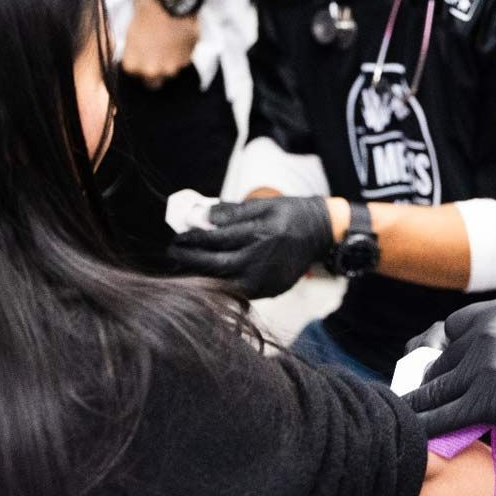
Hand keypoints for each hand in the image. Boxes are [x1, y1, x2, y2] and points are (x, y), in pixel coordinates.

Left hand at [120, 0, 199, 88]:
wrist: (174, 2)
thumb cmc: (147, 10)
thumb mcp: (130, 26)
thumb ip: (132, 46)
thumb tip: (133, 48)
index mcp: (133, 63)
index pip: (132, 72)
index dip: (135, 62)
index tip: (138, 53)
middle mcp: (152, 70)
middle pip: (151, 82)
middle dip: (152, 71)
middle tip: (153, 55)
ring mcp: (171, 67)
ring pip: (168, 72)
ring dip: (167, 63)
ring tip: (167, 44)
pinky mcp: (186, 61)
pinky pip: (181, 63)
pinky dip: (180, 55)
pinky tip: (177, 40)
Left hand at [169, 197, 332, 299]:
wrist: (321, 234)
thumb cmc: (291, 215)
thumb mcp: (264, 205)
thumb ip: (231, 213)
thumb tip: (200, 216)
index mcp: (259, 235)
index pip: (215, 240)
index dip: (192, 239)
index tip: (178, 237)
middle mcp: (261, 261)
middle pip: (215, 265)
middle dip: (190, 259)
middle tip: (174, 252)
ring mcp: (266, 280)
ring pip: (223, 283)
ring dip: (201, 276)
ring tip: (184, 266)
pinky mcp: (270, 291)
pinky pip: (238, 291)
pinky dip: (220, 284)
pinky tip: (208, 275)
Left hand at [405, 298, 495, 437]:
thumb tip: (474, 356)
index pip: (452, 326)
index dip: (445, 348)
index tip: (441, 364)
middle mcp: (487, 333)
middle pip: (442, 359)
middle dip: (436, 380)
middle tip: (427, 397)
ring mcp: (483, 365)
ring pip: (436, 387)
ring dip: (423, 403)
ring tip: (410, 416)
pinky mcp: (485, 400)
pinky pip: (442, 415)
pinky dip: (425, 425)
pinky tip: (415, 434)